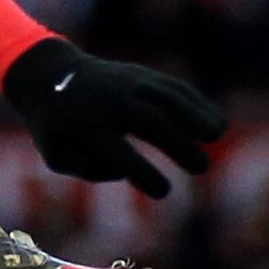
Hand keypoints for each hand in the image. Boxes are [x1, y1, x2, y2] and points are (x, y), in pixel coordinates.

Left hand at [0, 38, 225, 198]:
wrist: (50, 76)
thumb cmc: (57, 129)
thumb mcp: (56, 156)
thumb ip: (87, 168)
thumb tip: (122, 169)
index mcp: (84, 124)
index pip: (118, 152)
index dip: (143, 173)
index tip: (164, 192)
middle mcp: (108, 100)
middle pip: (150, 121)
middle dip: (178, 144)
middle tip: (202, 168)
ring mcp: (127, 82)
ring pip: (166, 97)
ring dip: (195, 114)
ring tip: (218, 134)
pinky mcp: (141, 75)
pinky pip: (172, 87)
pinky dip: (195, 102)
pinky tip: (215, 121)